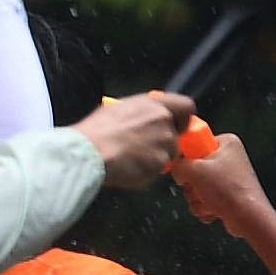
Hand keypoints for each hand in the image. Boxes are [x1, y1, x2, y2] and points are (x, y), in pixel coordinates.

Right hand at [75, 92, 194, 194]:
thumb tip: (140, 119)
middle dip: (162, 142)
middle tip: (142, 147)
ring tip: (130, 158)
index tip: (176, 125)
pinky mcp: (160, 162)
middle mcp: (163, 120)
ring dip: (154, 157)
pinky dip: (147, 171)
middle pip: (175, 134)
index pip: (186, 106)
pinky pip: (158, 169)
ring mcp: (164, 142)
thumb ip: (138, 113)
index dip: (183, 118)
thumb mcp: (116, 109)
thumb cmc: (95, 131)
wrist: (89, 151)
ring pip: (168, 153)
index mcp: (152, 104)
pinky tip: (129, 167)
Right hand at [174, 126, 267, 229]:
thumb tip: (174, 167)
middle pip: (192, 168)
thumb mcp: (195, 170)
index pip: (194, 144)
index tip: (188, 169)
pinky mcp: (225, 194)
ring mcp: (227, 177)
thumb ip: (177, 165)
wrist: (248, 218)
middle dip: (192, 185)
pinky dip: (204, 207)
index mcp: (226, 143)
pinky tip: (214, 209)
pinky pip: (202, 199)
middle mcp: (228, 158)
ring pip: (195, 187)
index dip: (186, 159)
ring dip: (197, 198)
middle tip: (201, 188)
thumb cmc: (231, 191)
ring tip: (210, 201)